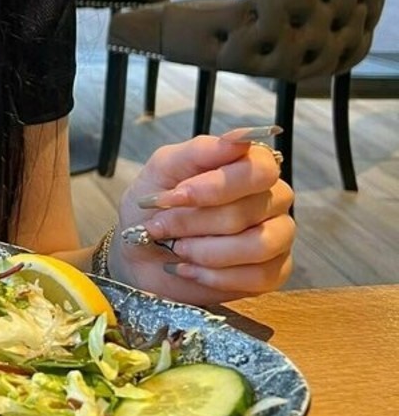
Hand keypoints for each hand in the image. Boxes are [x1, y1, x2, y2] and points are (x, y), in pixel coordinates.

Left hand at [109, 133, 294, 306]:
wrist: (138, 253)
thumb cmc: (155, 206)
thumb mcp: (164, 169)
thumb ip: (200, 151)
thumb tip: (238, 139)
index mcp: (250, 166)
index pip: (260, 169)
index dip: (217, 186)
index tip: (177, 196)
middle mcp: (271, 199)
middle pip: (248, 210)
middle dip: (195, 222)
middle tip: (161, 226)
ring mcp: (277, 237)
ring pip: (258, 245)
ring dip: (206, 251)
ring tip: (177, 249)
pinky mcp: (272, 273)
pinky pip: (258, 277)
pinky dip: (215, 276)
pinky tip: (190, 268)